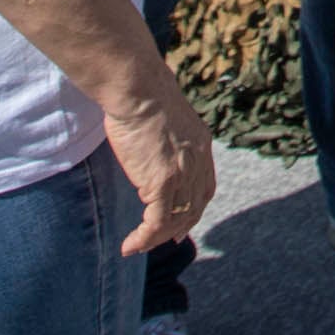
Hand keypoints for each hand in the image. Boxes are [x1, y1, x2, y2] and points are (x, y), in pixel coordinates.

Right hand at [103, 84, 221, 256]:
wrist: (138, 88)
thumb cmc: (141, 94)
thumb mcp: (163, 118)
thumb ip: (166, 137)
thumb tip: (151, 141)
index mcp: (201, 145)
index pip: (204, 187)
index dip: (193, 208)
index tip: (179, 223)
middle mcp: (197, 161)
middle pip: (193, 206)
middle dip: (177, 228)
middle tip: (158, 241)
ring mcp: (182, 173)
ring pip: (175, 219)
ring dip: (155, 238)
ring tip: (136, 246)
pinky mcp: (162, 182)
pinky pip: (156, 222)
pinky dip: (144, 238)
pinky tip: (130, 245)